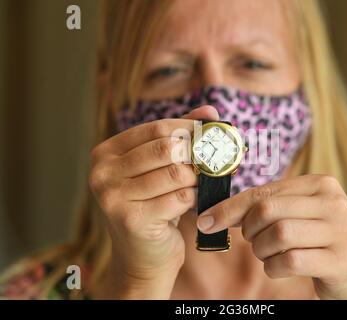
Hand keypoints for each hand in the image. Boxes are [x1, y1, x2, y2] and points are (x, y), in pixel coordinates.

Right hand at [89, 105, 218, 297]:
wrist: (142, 259)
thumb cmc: (154, 208)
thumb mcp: (160, 169)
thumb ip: (181, 138)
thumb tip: (210, 112)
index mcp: (107, 153)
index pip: (156, 128)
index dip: (189, 128)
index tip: (213, 132)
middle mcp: (103, 173)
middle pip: (166, 148)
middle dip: (197, 154)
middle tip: (215, 160)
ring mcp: (113, 197)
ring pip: (176, 173)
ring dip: (197, 179)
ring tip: (200, 185)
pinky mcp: (131, 220)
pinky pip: (179, 197)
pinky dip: (194, 198)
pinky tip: (193, 203)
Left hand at [196, 175, 346, 299]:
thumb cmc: (319, 240)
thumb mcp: (298, 215)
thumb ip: (266, 207)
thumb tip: (215, 213)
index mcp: (320, 184)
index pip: (263, 192)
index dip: (230, 208)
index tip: (206, 222)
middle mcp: (333, 203)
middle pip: (267, 211)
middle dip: (249, 230)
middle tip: (253, 241)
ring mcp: (340, 231)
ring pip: (278, 235)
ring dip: (262, 251)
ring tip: (270, 254)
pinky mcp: (340, 261)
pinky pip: (289, 262)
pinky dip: (274, 268)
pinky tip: (280, 268)